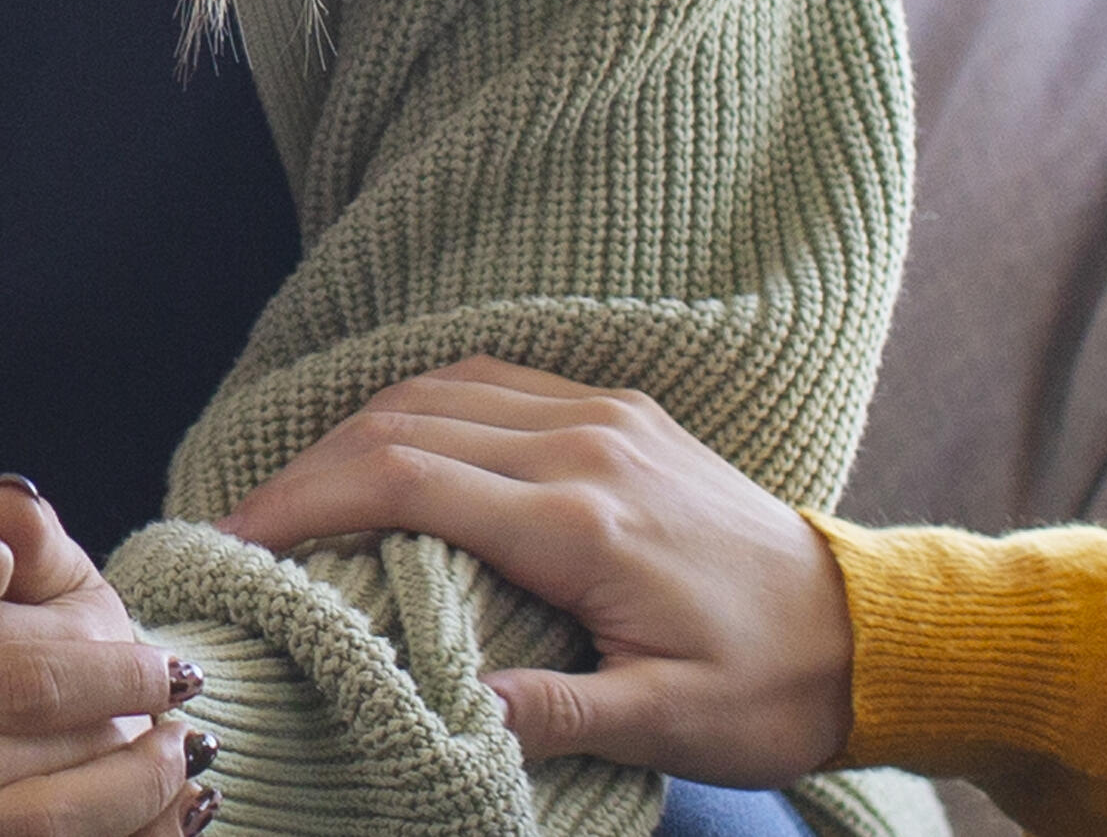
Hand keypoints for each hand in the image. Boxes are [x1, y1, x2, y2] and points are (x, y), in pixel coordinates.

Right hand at [212, 358, 844, 783]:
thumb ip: (553, 714)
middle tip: (243, 527)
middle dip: (306, 467)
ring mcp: (607, 417)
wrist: (871, 634)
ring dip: (356, 430)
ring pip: (442, 388)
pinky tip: (389, 450)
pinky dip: (421, 408)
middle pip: (403, 420)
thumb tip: (447, 716)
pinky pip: (494, 383)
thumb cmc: (771, 688)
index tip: (235, 543)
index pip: (403, 480)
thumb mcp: (666, 724)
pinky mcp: (623, 415)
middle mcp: (587, 445)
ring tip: (299, 496)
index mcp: (583, 519)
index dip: (301, 504)